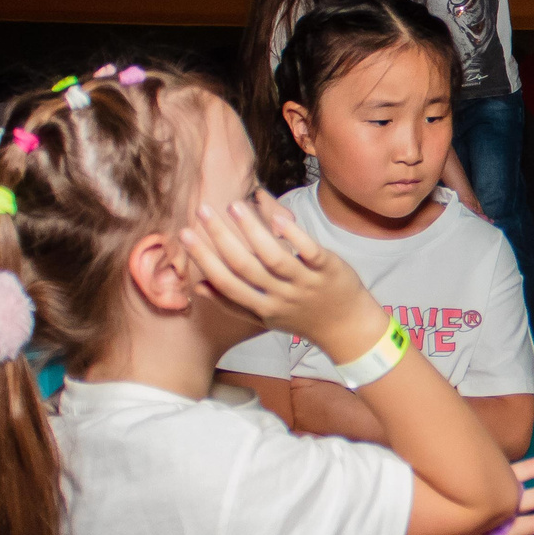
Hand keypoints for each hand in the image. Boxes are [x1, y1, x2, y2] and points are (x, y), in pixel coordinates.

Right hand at [180, 192, 382, 358]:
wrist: (349, 329)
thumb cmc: (301, 318)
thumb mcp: (264, 318)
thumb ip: (232, 303)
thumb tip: (197, 286)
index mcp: (262, 307)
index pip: (226, 282)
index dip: (203, 258)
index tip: (184, 234)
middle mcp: (281, 296)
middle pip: (244, 266)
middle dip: (220, 237)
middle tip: (202, 211)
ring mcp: (306, 283)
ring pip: (274, 257)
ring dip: (252, 230)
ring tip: (234, 206)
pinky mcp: (329, 269)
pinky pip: (309, 251)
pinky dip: (293, 236)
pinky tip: (277, 217)